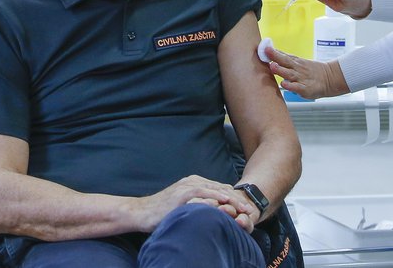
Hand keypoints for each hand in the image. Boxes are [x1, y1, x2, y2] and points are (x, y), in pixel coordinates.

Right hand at [132, 175, 256, 232]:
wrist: (141, 211)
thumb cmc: (162, 210)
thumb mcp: (183, 203)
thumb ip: (197, 201)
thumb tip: (212, 209)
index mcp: (194, 182)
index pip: (219, 187)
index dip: (233, 197)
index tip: (246, 206)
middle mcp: (193, 181)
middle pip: (221, 188)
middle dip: (237, 199)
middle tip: (250, 208)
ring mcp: (188, 187)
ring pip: (216, 191)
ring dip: (231, 200)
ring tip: (243, 210)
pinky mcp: (183, 195)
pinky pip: (204, 196)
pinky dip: (216, 201)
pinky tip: (226, 207)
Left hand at [266, 46, 349, 98]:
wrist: (329, 78)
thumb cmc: (311, 71)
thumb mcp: (299, 61)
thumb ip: (285, 57)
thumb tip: (272, 50)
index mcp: (295, 62)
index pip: (283, 55)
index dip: (274, 52)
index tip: (265, 47)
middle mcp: (297, 69)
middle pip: (285, 61)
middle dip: (275, 56)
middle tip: (267, 52)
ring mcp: (301, 78)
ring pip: (289, 74)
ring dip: (281, 70)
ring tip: (273, 66)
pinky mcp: (305, 89)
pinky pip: (296, 87)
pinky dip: (290, 86)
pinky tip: (284, 84)